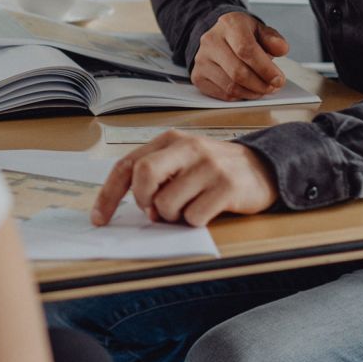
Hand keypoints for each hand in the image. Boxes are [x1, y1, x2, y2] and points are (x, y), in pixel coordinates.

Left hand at [92, 131, 277, 227]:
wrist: (263, 167)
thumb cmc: (213, 169)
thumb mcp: (182, 161)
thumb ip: (156, 174)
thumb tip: (131, 207)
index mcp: (170, 140)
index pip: (127, 165)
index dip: (109, 195)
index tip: (99, 219)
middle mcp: (188, 148)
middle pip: (144, 176)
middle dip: (143, 202)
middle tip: (156, 212)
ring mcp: (209, 166)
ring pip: (167, 204)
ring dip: (172, 216)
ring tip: (188, 208)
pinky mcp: (228, 187)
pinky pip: (194, 217)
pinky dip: (194, 222)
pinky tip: (207, 210)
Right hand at [192, 11, 289, 100]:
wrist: (220, 36)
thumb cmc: (243, 35)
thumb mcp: (261, 30)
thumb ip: (273, 39)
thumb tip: (281, 49)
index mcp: (230, 24)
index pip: (246, 50)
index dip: (265, 69)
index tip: (278, 79)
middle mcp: (211, 40)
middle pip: (238, 72)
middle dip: (260, 84)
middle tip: (273, 87)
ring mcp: (201, 59)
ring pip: (231, 87)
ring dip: (252, 93)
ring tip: (263, 88)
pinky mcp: (198, 76)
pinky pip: (223, 94)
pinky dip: (240, 97)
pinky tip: (248, 90)